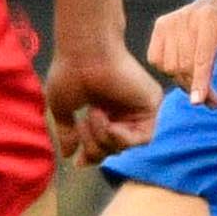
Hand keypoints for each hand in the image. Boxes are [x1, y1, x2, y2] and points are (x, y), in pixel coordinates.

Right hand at [45, 34, 163, 162]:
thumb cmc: (70, 73)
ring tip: (93, 115)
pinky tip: (108, 121)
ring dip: (104, 139)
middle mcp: (122, 109)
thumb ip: (68, 132)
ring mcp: (138, 108)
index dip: (91, 156)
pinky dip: (121, 137)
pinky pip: (142, 139)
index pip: (103, 143)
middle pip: (114, 149)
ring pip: (126, 147)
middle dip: (94, 147)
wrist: (84, 53)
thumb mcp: (64, 109)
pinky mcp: (152, 105)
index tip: (77, 162)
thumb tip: (69, 154)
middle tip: (81, 128)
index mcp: (104, 108)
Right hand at [148, 0, 216, 103]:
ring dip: (184, 84)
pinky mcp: (160, 26)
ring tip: (202, 87)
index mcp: (209, 18)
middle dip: (197, 88)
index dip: (200, 81)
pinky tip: (186, 71)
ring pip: (169, 66)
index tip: (198, 102)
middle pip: (184, 65)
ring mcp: (169, 21)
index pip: (202, 57)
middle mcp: (185, 18)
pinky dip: (170, 72)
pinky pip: (157, 60)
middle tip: (213, 102)